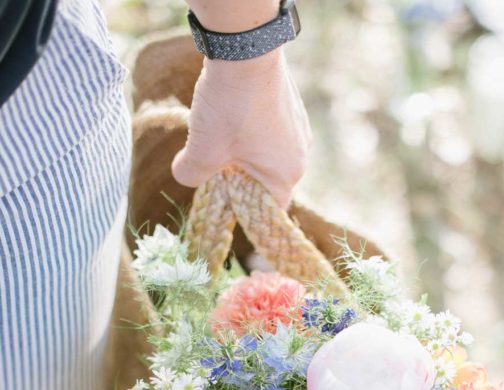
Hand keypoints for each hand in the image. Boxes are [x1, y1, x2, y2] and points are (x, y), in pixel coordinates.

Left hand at [172, 50, 310, 208]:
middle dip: (238, 176)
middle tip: (212, 161)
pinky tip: (230, 111)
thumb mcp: (203, 150)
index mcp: (286, 174)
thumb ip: (191, 174)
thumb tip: (184, 176)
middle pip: (264, 180)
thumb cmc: (230, 108)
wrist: (245, 47)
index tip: (220, 197)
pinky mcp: (290, 105)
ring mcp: (298, 127)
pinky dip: (249, 128)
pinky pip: (268, 129)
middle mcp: (299, 154)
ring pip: (265, 153)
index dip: (243, 208)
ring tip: (218, 132)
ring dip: (241, 150)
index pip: (267, 209)